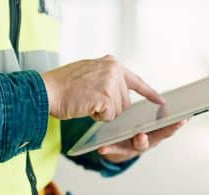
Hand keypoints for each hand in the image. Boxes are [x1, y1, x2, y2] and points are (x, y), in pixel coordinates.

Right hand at [42, 55, 164, 120]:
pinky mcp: (106, 96)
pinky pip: (109, 116)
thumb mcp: (90, 72)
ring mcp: (111, 82)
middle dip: (111, 107)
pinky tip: (86, 106)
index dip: (149, 93)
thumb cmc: (64, 85)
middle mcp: (114, 69)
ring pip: (118, 111)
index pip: (136, 80)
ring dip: (103, 112)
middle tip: (91, 99)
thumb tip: (120, 95)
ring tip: (86, 100)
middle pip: (125, 102)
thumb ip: (107, 79)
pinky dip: (98, 116)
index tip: (161, 101)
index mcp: (112, 63)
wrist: (47, 90)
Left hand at [98, 120, 187, 162]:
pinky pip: (115, 149)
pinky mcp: (120, 149)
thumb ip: (154, 111)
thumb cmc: (137, 127)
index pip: (168, 128)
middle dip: (152, 135)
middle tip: (147, 133)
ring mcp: (134, 147)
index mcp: (155, 132)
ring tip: (137, 137)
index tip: (183, 119)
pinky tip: (102, 148)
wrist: (121, 144)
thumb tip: (163, 98)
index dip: (176, 124)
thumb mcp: (147, 119)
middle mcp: (147, 141)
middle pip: (152, 139)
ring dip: (138, 142)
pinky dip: (109, 148)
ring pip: (137, 146)